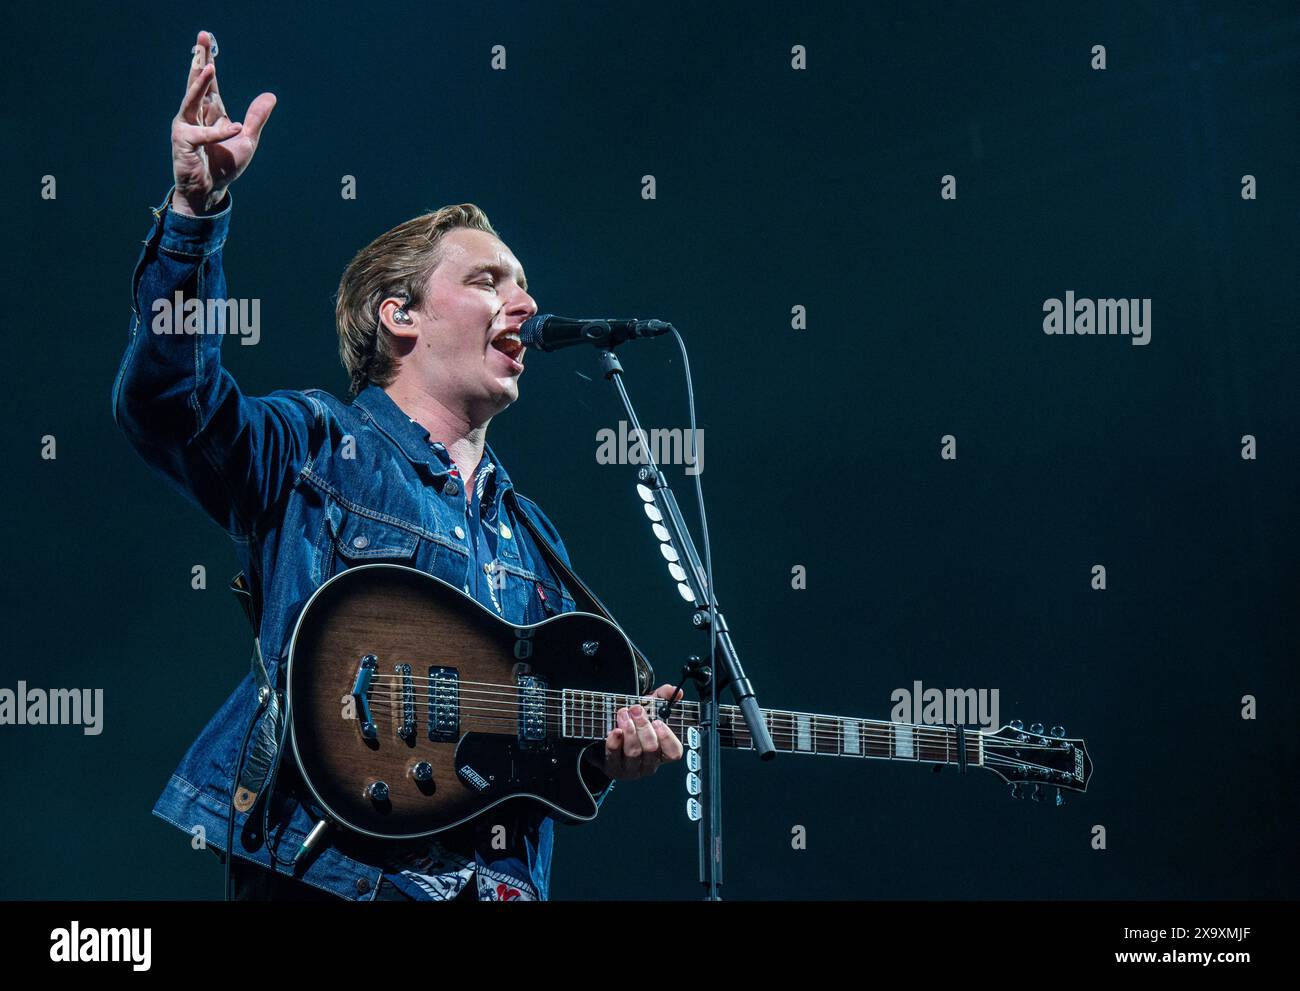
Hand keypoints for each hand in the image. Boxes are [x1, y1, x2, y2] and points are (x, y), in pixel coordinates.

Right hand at [171, 30, 275, 215]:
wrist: (211, 191)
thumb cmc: (224, 166)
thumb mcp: (247, 139)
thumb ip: (257, 117)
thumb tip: (270, 96)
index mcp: (211, 112)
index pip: (210, 83)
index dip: (208, 61)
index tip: (207, 39)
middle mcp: (196, 115)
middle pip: (197, 82)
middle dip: (199, 59)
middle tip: (202, 38)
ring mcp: (187, 127)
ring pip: (192, 100)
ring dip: (200, 84)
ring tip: (209, 67)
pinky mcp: (183, 142)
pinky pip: (203, 133)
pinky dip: (219, 132)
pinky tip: (235, 127)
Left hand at [588, 684, 684, 781]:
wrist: (606, 737)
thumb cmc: (633, 724)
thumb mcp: (649, 708)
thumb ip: (663, 698)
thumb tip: (677, 692)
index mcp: (662, 751)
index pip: (674, 752)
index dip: (667, 738)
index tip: (658, 722)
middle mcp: (649, 763)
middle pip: (651, 749)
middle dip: (643, 727)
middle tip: (636, 710)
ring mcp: (631, 769)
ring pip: (634, 752)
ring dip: (629, 731)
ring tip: (623, 715)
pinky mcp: (613, 768)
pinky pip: (614, 757)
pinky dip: (615, 742)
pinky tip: (615, 731)